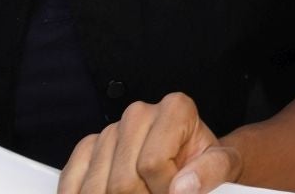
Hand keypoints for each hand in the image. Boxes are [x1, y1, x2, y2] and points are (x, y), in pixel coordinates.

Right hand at [58, 93, 240, 193]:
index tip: (177, 191)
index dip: (163, 190)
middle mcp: (138, 114)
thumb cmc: (204, 161)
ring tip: (143, 193)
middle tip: (157, 193)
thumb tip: (183, 187)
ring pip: (96, 188)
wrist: (190, 161)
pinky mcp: (88, 149)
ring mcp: (110, 131)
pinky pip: (72, 182)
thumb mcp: (223, 164)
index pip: (151, 163)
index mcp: (174, 109)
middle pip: (122, 181)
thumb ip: (211, 172)